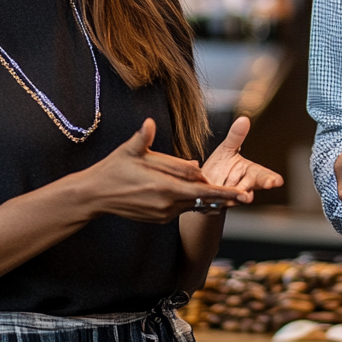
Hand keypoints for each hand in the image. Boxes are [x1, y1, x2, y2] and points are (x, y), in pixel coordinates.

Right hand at [80, 119, 244, 223]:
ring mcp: (162, 213)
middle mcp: (166, 203)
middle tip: (246, 195)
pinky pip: (182, 208)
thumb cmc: (113, 169)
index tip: (241, 193)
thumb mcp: (128, 151)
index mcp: (164, 187)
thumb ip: (143, 138)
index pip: (201, 191)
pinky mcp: (159, 218)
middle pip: (202, 200)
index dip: (223, 192)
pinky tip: (201, 195)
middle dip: (223, 197)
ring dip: (208, 199)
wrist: (95, 196)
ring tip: (229, 195)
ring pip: (193, 204)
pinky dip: (193, 201)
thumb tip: (151, 123)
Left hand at [200, 116, 283, 203]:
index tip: (278, 180)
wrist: (202, 185)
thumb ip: (236, 137)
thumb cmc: (219, 168)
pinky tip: (227, 199)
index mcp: (249, 172)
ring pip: (241, 196)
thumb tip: (244, 119)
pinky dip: (226, 201)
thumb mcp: (226, 149)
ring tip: (246, 195)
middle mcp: (244, 185)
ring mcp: (233, 195)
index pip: (263, 174)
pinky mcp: (221, 202)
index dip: (270, 178)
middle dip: (263, 184)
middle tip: (270, 183)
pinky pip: (225, 202)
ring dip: (244, 195)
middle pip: (256, 184)